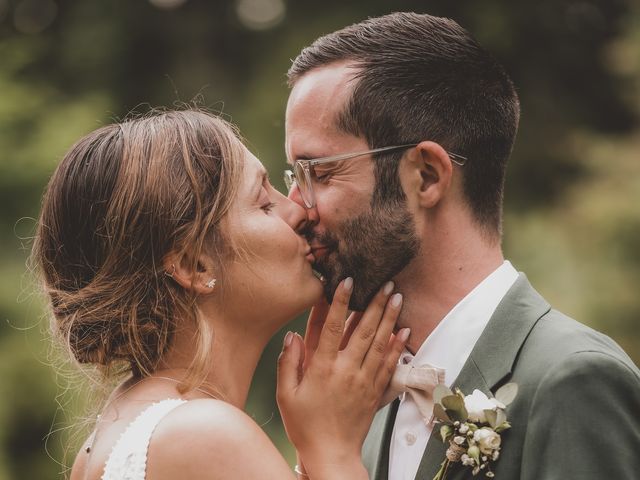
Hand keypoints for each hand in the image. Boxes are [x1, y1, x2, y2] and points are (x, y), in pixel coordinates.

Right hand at [276, 278, 408, 478]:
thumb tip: (292, 335)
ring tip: (397, 296)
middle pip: (364, 330)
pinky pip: (390, 365)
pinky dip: (397, 346)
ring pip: (380, 343)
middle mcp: (347, 370)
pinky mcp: (375, 392)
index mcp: (323, 368)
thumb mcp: (285, 395)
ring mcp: (365, 381)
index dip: (340, 302)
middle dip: (375, 303)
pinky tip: (404, 330)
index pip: (334, 327)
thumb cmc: (304, 425)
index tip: (348, 280)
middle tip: (385, 281)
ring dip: (390, 318)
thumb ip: (287, 363)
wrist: (332, 455)